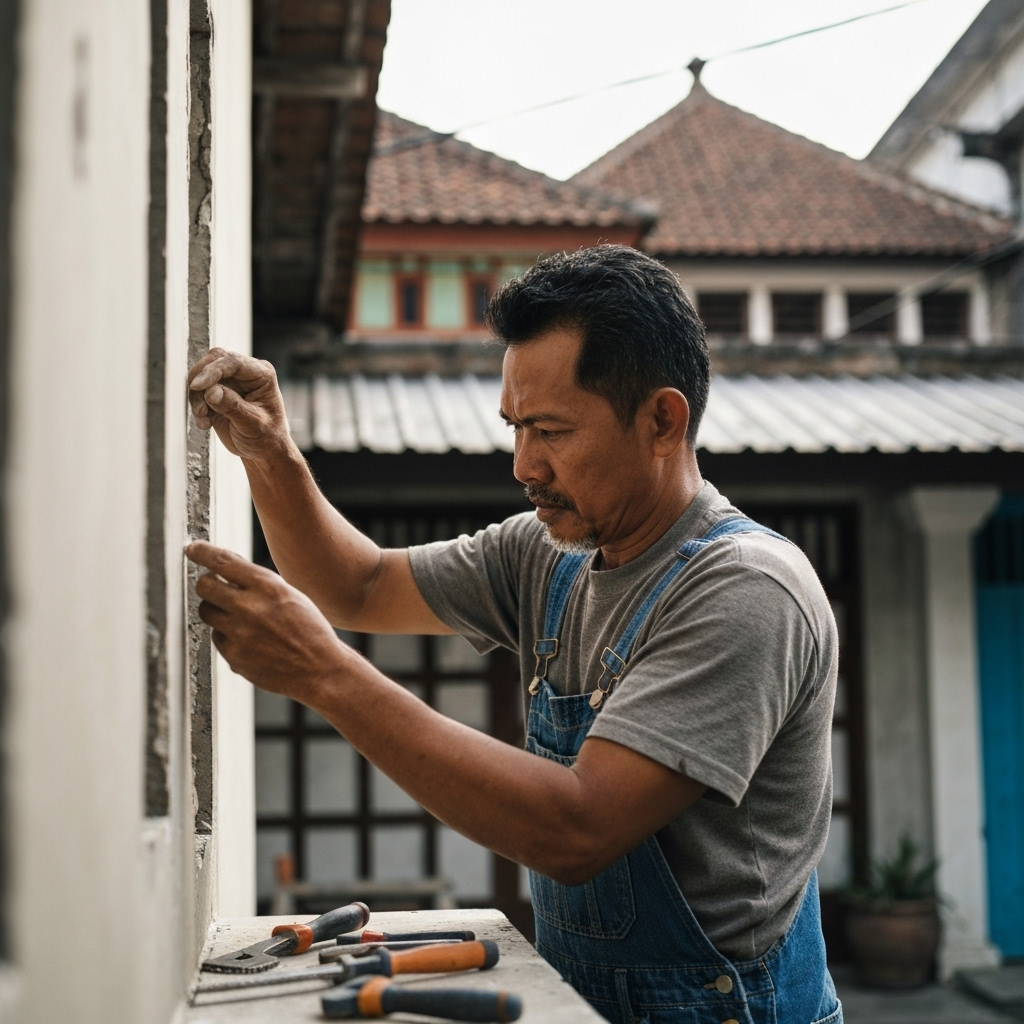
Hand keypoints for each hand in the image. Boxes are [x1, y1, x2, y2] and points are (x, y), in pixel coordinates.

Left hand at [186, 540, 348, 698]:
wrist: (320, 669)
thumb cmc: (309, 630)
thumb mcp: (290, 595)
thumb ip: (259, 583)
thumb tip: (227, 571)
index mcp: (268, 586)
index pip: (223, 561)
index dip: (202, 552)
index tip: (192, 549)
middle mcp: (249, 607)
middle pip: (205, 586)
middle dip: (207, 584)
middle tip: (215, 586)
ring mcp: (239, 633)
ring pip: (206, 611)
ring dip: (216, 610)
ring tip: (239, 616)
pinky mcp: (233, 656)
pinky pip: (218, 637)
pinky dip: (228, 636)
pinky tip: (251, 641)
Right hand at [188, 348, 291, 460]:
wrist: (262, 451)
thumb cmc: (266, 437)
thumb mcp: (252, 424)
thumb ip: (232, 406)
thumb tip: (211, 391)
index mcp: (262, 374)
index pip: (233, 361)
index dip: (212, 371)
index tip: (197, 386)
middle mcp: (245, 373)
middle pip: (214, 360)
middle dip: (201, 381)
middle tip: (200, 408)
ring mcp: (230, 380)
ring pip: (201, 375)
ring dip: (197, 397)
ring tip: (205, 420)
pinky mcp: (216, 392)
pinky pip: (197, 390)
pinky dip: (196, 405)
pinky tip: (206, 423)